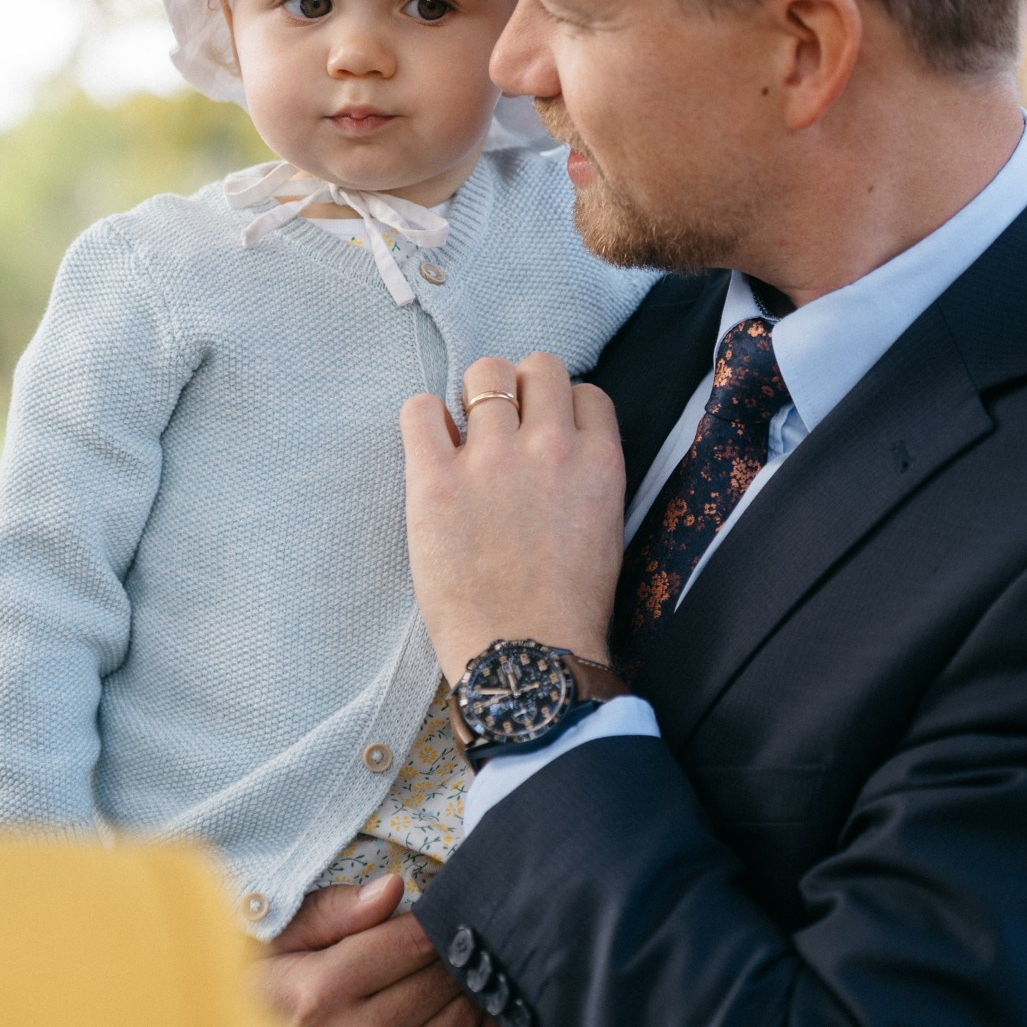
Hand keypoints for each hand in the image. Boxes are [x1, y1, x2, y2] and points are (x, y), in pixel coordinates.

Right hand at [260, 873, 503, 1026]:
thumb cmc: (262, 1015)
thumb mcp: (275, 951)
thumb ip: (331, 912)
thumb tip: (394, 887)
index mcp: (319, 994)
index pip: (413, 941)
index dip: (432, 922)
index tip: (435, 917)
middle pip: (441, 981)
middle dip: (451, 958)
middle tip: (451, 950)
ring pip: (462, 1024)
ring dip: (472, 996)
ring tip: (460, 983)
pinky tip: (480, 1024)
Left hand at [400, 351, 626, 684]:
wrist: (525, 659)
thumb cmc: (567, 612)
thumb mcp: (607, 532)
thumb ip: (588, 478)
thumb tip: (559, 451)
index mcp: (599, 463)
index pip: (585, 392)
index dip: (562, 409)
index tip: (544, 434)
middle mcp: (550, 447)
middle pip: (538, 368)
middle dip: (521, 390)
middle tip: (504, 429)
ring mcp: (492, 459)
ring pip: (484, 374)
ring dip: (474, 400)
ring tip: (466, 438)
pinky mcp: (436, 480)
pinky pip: (419, 409)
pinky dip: (424, 420)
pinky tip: (431, 449)